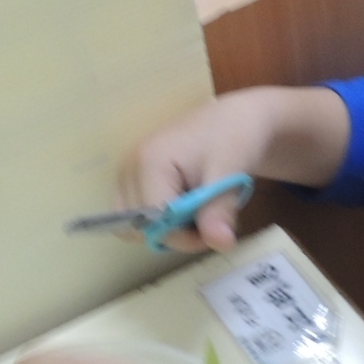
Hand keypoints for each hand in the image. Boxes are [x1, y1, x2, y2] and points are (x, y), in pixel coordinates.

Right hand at [121, 87, 349, 251]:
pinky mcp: (131, 178)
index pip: (154, 222)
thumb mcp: (231, 173)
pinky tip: (184, 206)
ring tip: (197, 211)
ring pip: (134, 225)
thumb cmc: (234, 138)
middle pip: (139, 227)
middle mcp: (128, 167)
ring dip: (166, 229)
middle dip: (175, 234)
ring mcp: (127, 172)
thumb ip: (219, 209)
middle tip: (209, 221)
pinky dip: (159, 221)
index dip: (184, 237)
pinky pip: (136, 216)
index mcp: (148, 162)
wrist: (237, 119)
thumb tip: (219, 244)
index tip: (216, 231)